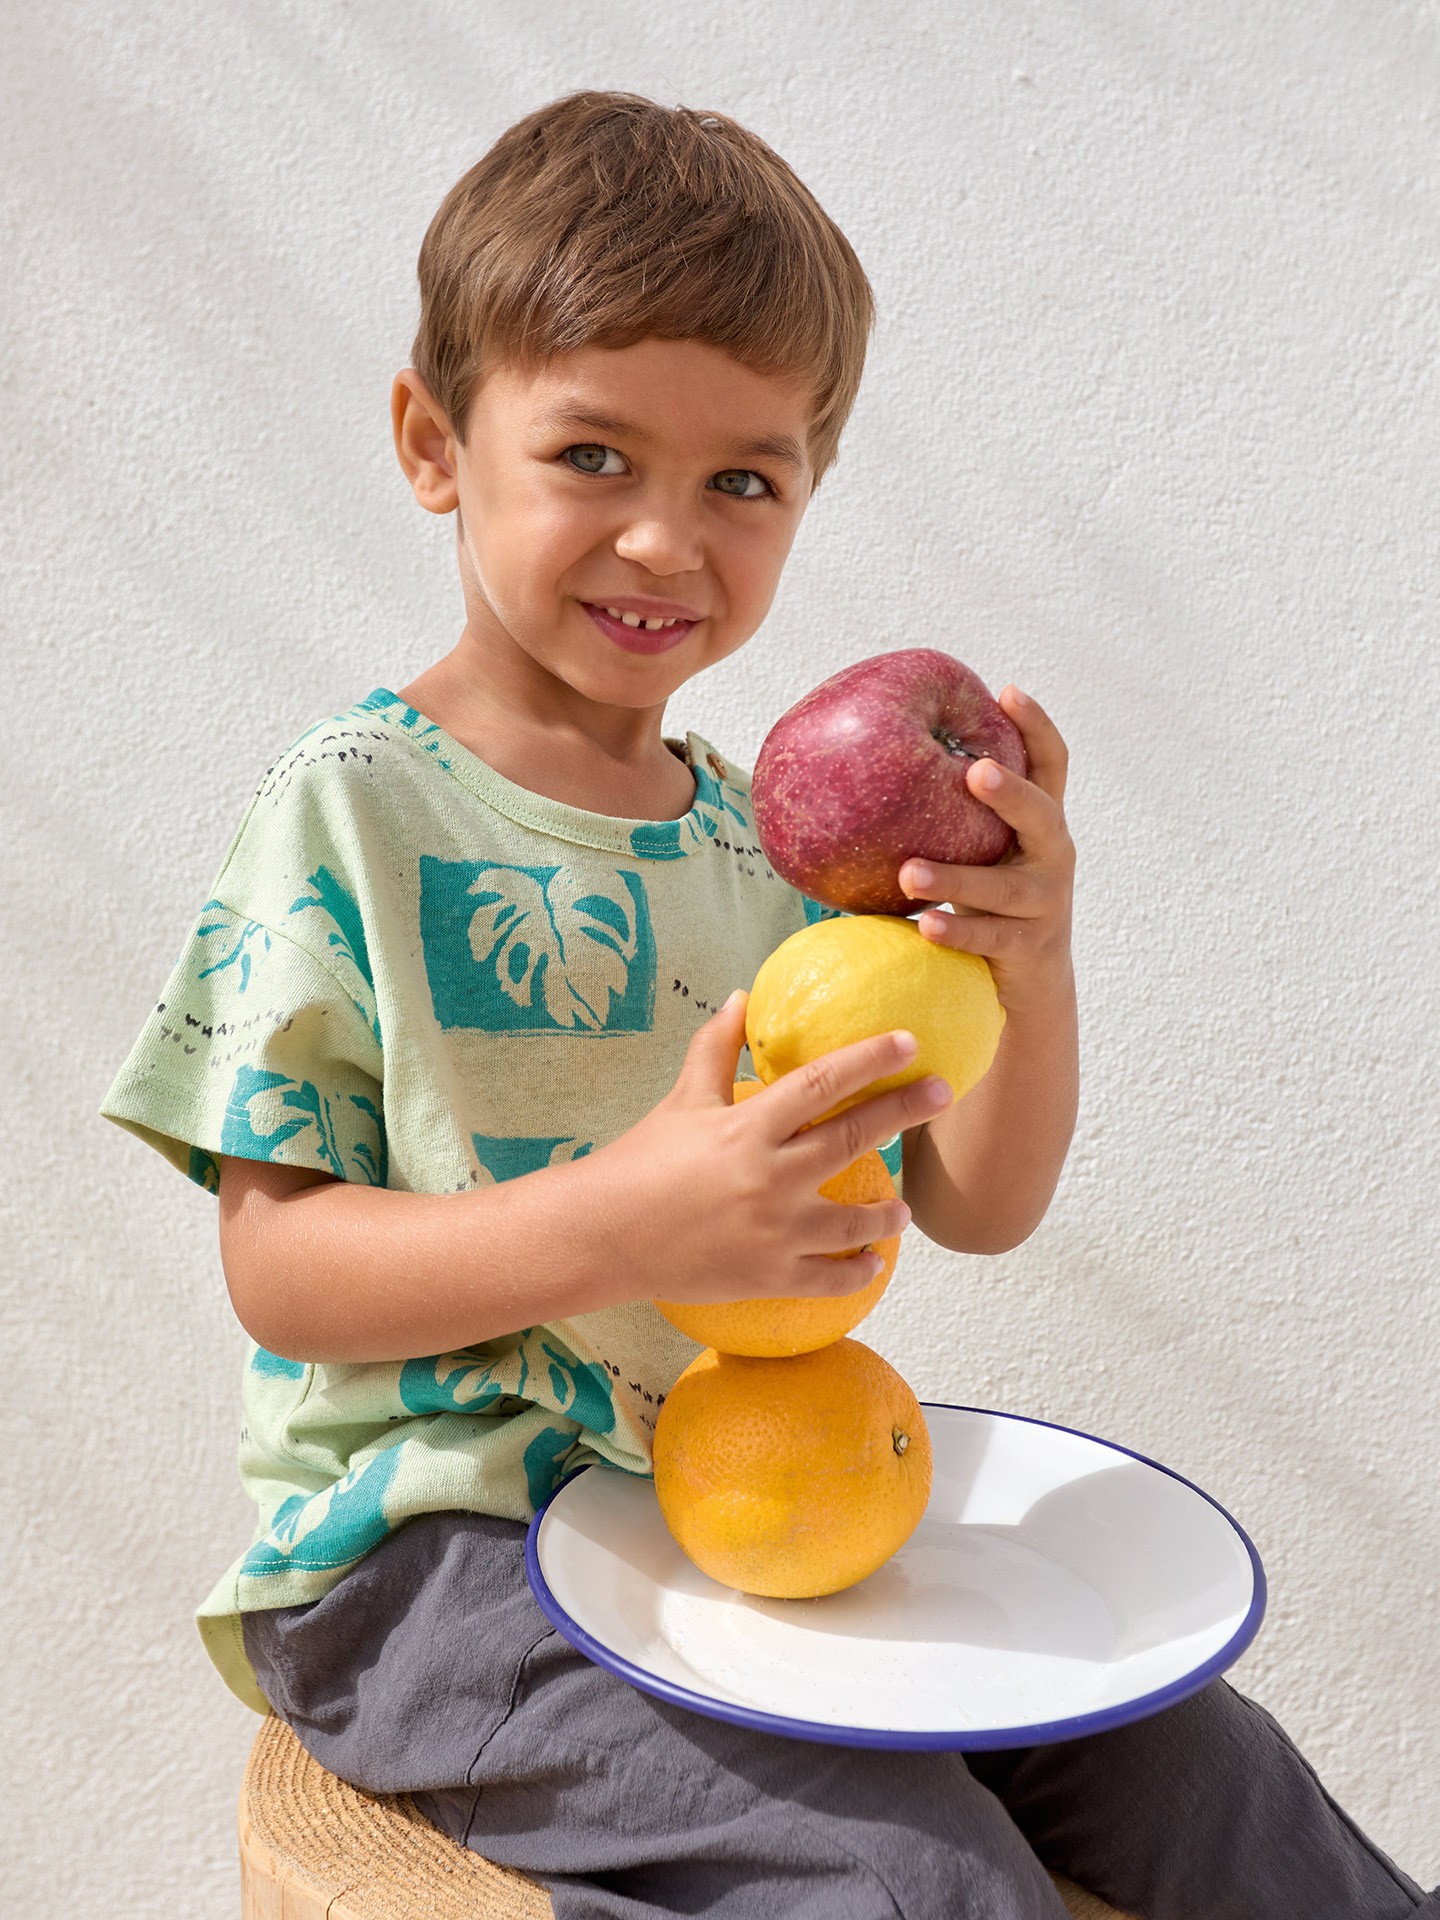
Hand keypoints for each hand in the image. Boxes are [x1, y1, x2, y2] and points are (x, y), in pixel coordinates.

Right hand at [604, 992, 950, 1306]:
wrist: (602, 1236)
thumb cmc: (640, 1162)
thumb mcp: (681, 1101)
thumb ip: (715, 1049)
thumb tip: (741, 997)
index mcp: (748, 1126)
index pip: (824, 1082)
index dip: (871, 1059)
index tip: (911, 1043)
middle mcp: (769, 1175)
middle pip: (854, 1136)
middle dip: (905, 1110)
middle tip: (944, 1092)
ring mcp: (773, 1229)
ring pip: (853, 1219)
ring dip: (888, 1212)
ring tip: (904, 1207)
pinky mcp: (767, 1274)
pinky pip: (830, 1277)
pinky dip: (859, 1269)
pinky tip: (873, 1261)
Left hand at [899, 685, 1074, 1016]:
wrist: (1031, 980)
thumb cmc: (990, 900)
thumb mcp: (982, 851)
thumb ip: (953, 815)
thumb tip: (873, 764)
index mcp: (1042, 825)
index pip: (1051, 766)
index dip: (1036, 728)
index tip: (1008, 692)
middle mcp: (1052, 857)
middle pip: (1043, 818)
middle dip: (1010, 794)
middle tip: (975, 772)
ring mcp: (1045, 905)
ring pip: (1003, 889)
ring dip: (956, 880)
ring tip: (909, 873)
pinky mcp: (1028, 948)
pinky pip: (989, 939)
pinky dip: (957, 933)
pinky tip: (925, 928)